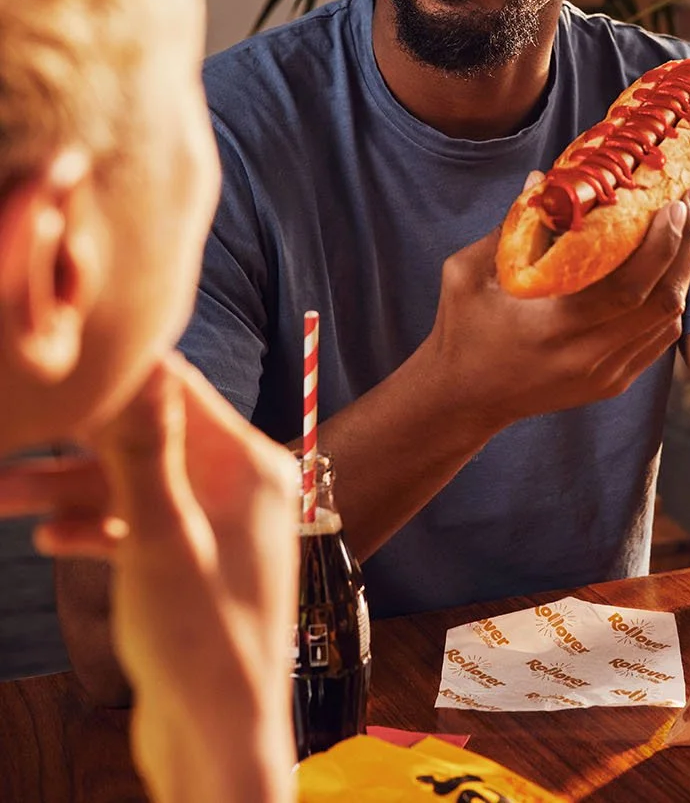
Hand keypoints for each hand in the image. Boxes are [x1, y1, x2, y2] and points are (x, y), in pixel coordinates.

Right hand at [0, 357, 298, 802]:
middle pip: (143, 436)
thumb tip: (143, 367)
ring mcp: (212, 522)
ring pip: (129, 484)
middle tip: (15, 428)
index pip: (174, 389)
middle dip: (73, 438)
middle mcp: (236, 484)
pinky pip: (134, 523)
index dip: (112, 377)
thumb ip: (147, 450)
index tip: (54, 367)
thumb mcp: (161, 537)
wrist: (217, 742)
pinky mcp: (189, 559)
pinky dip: (92, 527)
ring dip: (65, 489)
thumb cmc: (202, 643)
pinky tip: (47, 539)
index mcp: (247, 465)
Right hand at [426, 187, 689, 429]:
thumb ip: (510, 226)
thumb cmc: (462, 329)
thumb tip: (544, 178)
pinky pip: (658, 339)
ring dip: (683, 270)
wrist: (463, 399)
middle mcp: (587, 356)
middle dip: (685, 246)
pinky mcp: (612, 382)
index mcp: (553, 327)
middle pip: (663, 302)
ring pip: (669, 321)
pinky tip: (667, 267)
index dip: (661, 245)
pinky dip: (669, 299)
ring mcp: (605, 375)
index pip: (629, 288)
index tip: (672, 202)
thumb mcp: (468, 273)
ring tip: (685, 226)